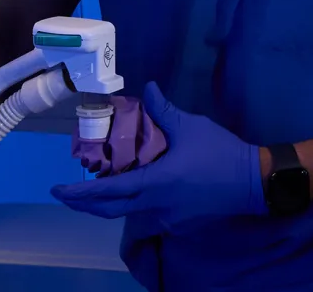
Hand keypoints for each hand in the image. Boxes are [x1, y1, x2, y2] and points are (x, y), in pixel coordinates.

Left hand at [50, 82, 264, 231]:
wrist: (254, 182)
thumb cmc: (222, 153)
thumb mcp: (192, 127)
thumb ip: (164, 110)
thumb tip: (147, 87)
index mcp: (154, 182)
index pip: (107, 191)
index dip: (79, 191)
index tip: (57, 187)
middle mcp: (154, 205)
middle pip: (109, 211)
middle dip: (84, 204)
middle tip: (67, 194)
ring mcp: (167, 218)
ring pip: (128, 216)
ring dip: (110, 206)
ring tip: (99, 192)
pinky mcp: (179, 223)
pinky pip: (148, 217)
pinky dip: (135, 207)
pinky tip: (137, 195)